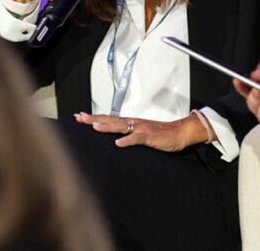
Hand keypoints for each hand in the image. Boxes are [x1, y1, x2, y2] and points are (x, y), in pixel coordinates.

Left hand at [74, 112, 207, 151]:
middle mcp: (133, 123)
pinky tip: (118, 143)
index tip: (80, 116)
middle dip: (94, 119)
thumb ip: (128, 134)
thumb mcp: (141, 134)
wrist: (179, 132)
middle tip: (80, 118)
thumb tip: (114, 138)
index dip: (94, 118)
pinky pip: (137, 138)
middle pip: (110, 119)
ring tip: (94, 126)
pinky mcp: (150, 136)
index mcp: (130, 123)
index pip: (109, 118)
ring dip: (107, 126)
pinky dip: (128, 141)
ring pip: (121, 126)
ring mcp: (141, 129)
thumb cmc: (161, 134)